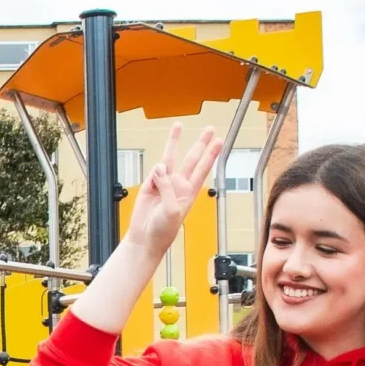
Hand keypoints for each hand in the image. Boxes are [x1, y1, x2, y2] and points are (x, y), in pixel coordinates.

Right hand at [121, 124, 226, 257]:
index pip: (203, 169)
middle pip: (192, 158)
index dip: (211, 154)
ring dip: (174, 141)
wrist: (145, 238)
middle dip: (201, 143)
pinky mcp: (150, 185)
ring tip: (178, 127)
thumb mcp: (171, 210)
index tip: (219, 142)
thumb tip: (160, 168)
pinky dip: (155, 173)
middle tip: (209, 130)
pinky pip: (154, 171)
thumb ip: (167, 187)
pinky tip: (155, 179)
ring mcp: (164, 184)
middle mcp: (179, 185)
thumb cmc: (162, 230)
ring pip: (171, 157)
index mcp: (189, 192)